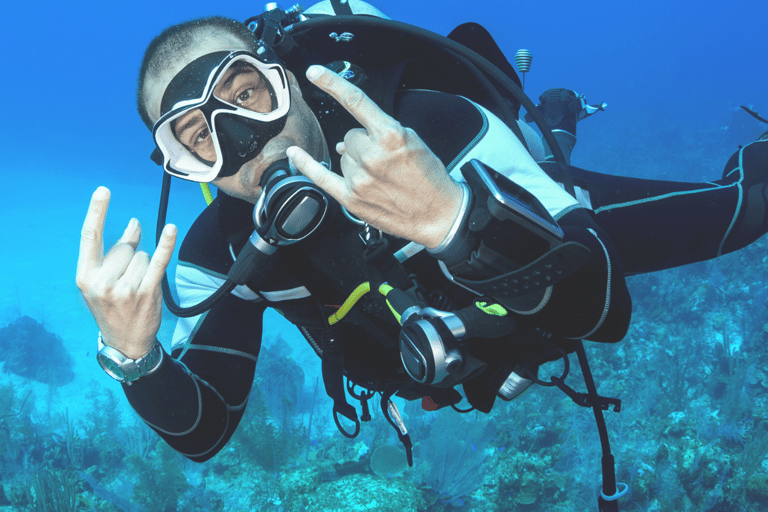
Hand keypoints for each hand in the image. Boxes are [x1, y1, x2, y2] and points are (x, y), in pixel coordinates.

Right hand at [76, 187, 176, 358]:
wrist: (125, 343)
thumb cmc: (112, 308)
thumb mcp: (101, 282)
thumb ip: (113, 253)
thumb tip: (134, 223)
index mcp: (85, 277)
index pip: (89, 236)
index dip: (97, 211)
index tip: (103, 190)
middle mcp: (103, 282)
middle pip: (124, 246)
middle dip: (130, 254)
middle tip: (127, 278)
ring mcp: (125, 288)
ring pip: (142, 255)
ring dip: (143, 266)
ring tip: (136, 288)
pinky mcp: (147, 292)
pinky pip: (159, 261)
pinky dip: (166, 244)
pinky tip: (171, 229)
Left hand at [286, 65, 463, 249]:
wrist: (439, 214)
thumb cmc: (429, 178)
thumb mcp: (414, 142)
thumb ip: (380, 133)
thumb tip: (347, 142)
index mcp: (390, 135)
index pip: (355, 100)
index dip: (331, 83)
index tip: (315, 72)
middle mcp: (372, 156)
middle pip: (349, 136)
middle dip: (363, 144)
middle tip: (384, 161)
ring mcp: (360, 178)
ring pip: (343, 157)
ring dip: (356, 163)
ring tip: (380, 178)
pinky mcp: (352, 198)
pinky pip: (321, 177)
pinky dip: (306, 164)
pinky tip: (295, 154)